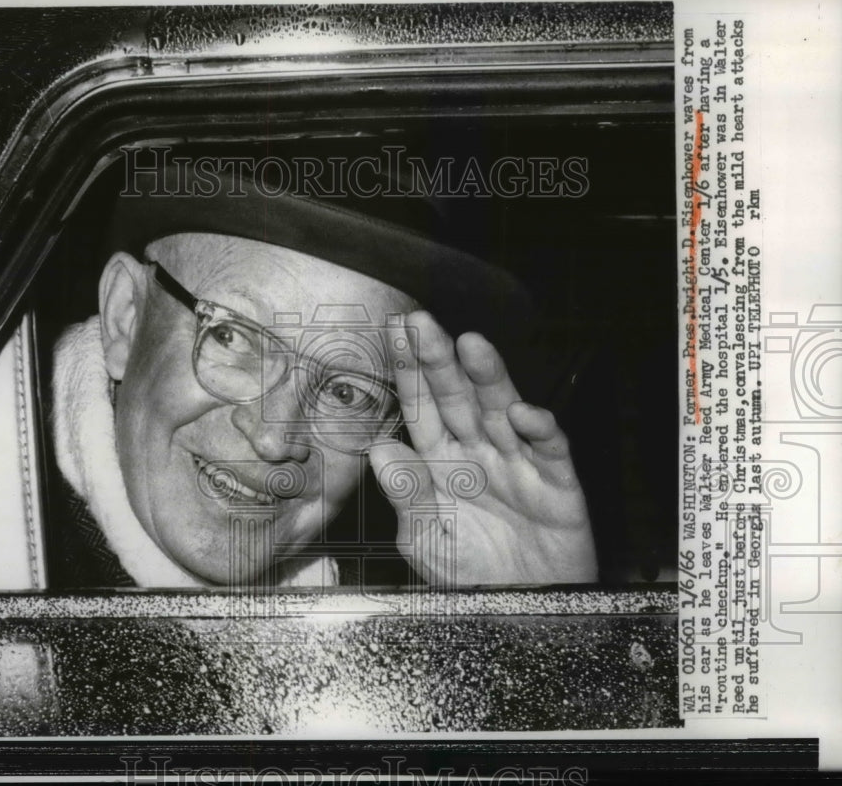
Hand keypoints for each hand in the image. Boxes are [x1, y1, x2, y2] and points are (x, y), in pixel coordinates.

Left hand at [367, 310, 596, 585]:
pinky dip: (538, 430)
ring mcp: (518, 462)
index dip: (409, 372)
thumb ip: (407, 496)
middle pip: (457, 398)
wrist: (524, 612)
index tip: (393, 334)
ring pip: (501, 409)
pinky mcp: (557, 481)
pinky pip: (549, 449)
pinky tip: (521, 414)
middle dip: (438, 360)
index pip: (422, 408)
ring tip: (470, 345)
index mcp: (442, 462)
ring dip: (487, 378)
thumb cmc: (472, 575)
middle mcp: (478, 452)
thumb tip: (378, 450)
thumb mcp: (426, 542)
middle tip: (421, 322)